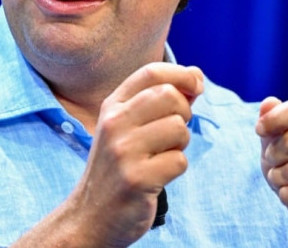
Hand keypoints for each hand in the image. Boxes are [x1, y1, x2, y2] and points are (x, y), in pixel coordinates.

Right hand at [66, 62, 203, 246]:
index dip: (181, 73)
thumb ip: (160, 98)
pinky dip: (176, 167)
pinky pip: (179, 161)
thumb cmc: (119, 164)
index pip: (151, 72)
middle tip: (175, 130)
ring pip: (179, 128)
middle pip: (170, 95)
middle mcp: (114, 123)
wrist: (91, 215)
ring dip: (181, 144)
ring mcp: (123, 150)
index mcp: (112, 105)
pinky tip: (158, 174)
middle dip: (184, 111)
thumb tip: (196, 76)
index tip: (196, 84)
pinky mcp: (136, 179)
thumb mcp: (128, 124)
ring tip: (162, 154)